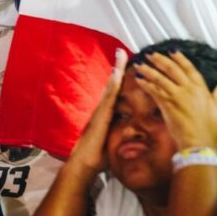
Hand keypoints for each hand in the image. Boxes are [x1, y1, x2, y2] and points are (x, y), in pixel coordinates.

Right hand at [69, 48, 126, 173]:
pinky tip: (118, 72)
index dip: (121, 78)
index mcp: (106, 114)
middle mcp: (103, 108)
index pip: (116, 93)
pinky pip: (109, 95)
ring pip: (111, 86)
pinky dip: (113, 83)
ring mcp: (101, 110)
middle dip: (118, 68)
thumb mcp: (113, 141)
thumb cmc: (98, 156)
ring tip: (122, 55)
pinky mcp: (101, 114)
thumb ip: (120, 134)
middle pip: (113, 85)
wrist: (84, 163)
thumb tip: (132, 135)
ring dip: (116, 70)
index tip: (126, 65)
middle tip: (123, 52)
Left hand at [133, 51, 216, 149]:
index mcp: (201, 89)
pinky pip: (154, 90)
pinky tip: (139, 80)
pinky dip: (145, 84)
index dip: (180, 58)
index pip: (189, 68)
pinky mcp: (166, 104)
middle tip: (150, 54)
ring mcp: (176, 96)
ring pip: (160, 78)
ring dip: (148, 70)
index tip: (171, 51)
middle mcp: (188, 89)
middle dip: (159, 59)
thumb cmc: (210, 131)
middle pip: (171, 69)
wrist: (200, 144)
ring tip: (139, 64)